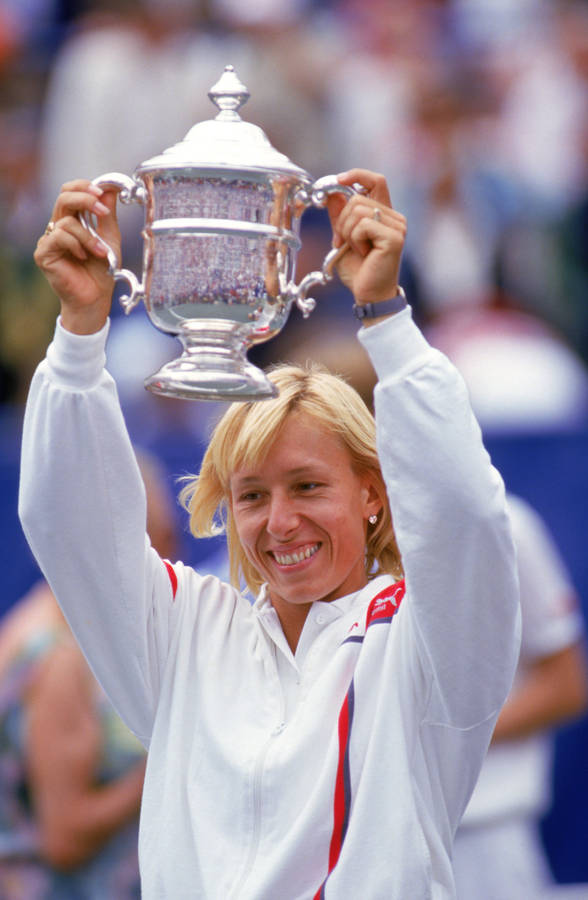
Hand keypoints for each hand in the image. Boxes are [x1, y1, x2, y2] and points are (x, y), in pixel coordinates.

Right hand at [34, 179, 120, 333]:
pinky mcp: (43, 253)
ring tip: (100, 253)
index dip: (85, 187)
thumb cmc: (102, 269)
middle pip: (64, 197)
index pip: (70, 191)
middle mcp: (58, 226)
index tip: (102, 192)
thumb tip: (111, 188)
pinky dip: (76, 245)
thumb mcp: (110, 237)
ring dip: (88, 236)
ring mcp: (49, 239)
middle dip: (85, 199)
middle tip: (102, 211)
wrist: (96, 297)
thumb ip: (107, 213)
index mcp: (73, 219)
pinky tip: (83, 258)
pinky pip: (58, 237)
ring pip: (66, 221)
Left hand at [326, 169, 406, 307]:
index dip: (356, 175)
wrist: (368, 295)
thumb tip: (333, 192)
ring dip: (346, 231)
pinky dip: (354, 240)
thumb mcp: (342, 238)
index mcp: (384, 214)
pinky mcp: (394, 237)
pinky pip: (363, 225)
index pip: (376, 180)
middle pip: (357, 197)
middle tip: (341, 242)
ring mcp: (397, 226)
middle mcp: (395, 217)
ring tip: (354, 249)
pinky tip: (363, 254)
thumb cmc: (358, 270)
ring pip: (358, 210)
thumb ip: (339, 216)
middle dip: (341, 220)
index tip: (337, 180)